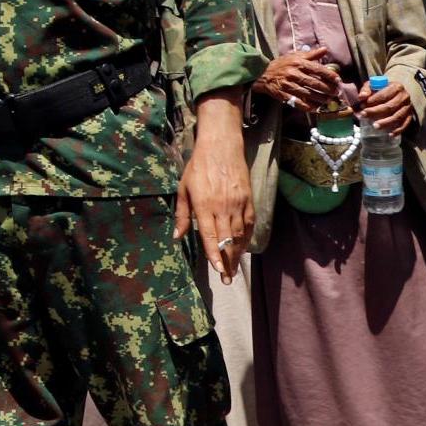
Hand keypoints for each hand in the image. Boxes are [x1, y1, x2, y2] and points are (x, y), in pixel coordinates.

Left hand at [178, 95, 253, 283]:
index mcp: (204, 205)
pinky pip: (249, 224)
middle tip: (227, 279)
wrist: (221, 146)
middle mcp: (222, 207)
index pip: (210, 236)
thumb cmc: (198, 167)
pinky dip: (246, 238)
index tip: (219, 271)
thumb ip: (181, 214)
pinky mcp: (248, 199)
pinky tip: (242, 248)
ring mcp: (238, 204)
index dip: (215, 255)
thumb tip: (177, 236)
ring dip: (237, 254)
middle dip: (227, 262)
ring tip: (234, 268)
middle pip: (226, 240)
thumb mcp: (183, 188)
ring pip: (239, 235)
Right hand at [256, 47, 341, 115]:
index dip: (329, 75)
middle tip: (336, 93)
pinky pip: (297, 102)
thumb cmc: (281, 64)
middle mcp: (293, 73)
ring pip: (307, 93)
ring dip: (320, 98)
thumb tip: (325, 49)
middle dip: (327, 89)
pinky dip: (307, 106)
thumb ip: (311, 54)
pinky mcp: (283, 94)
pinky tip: (315, 108)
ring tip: (329, 101)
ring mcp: (288, 85)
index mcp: (298, 63)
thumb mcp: (295, 56)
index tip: (338, 80)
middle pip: (314, 83)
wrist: (262, 74)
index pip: (317, 69)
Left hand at [358, 78, 414, 136]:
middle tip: (364, 116)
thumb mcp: (373, 86)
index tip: (362, 106)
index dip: (372, 101)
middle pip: (390, 106)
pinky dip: (398, 130)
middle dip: (376, 112)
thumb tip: (362, 97)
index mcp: (396, 87)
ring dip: (386, 122)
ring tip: (375, 126)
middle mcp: (404, 96)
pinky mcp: (410, 116)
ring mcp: (408, 107)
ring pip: (398, 116)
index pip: (384, 95)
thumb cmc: (381, 90)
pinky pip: (405, 124)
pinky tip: (390, 134)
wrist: (395, 93)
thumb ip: (366, 89)